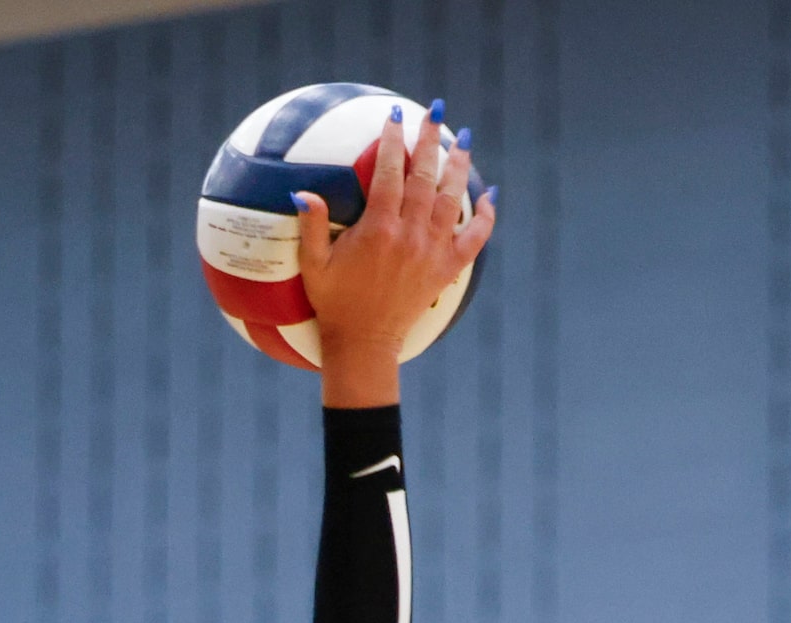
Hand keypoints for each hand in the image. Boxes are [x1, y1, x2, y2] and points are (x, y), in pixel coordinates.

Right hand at [295, 103, 495, 404]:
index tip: (394, 117)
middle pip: (425, 176)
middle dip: (429, 139)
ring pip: (453, 198)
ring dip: (459, 165)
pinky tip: (488, 195)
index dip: (392, 141)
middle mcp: (411, 234)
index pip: (389, 173)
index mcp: (378, 229)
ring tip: (463, 139)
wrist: (364, 342)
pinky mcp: (447, 268)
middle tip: (434, 111)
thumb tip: (302, 192)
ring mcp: (433, 250)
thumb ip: (312, 226)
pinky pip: (475, 237)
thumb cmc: (333, 302)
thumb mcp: (313, 265)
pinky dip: (484, 215)